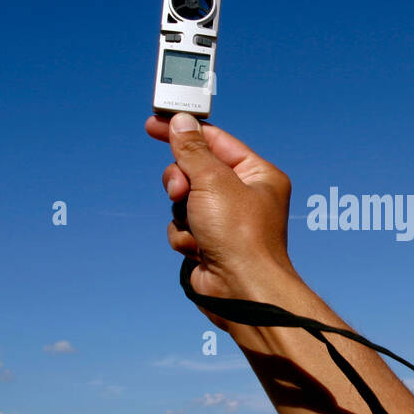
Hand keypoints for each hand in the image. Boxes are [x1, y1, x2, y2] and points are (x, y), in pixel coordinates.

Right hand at [146, 113, 296, 326]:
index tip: (155, 123)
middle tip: (182, 190)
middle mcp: (244, 195)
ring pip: (183, 200)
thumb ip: (192, 150)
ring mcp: (226, 220)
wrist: (241, 290)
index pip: (216, 140)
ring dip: (183, 213)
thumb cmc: (240, 235)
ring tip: (199, 230)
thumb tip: (181, 123)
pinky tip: (199, 250)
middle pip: (194, 170)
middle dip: (181, 182)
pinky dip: (185, 236)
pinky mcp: (209, 243)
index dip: (185, 131)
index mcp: (258, 174)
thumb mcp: (213, 181)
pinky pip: (182, 226)